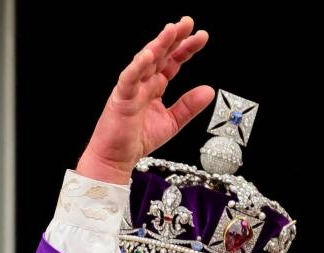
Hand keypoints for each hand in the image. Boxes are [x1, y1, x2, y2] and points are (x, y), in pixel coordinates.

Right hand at [75, 16, 214, 184]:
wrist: (115, 159)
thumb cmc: (136, 141)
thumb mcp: (171, 123)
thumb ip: (188, 106)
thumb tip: (208, 90)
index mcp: (154, 87)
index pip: (172, 62)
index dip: (186, 48)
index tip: (201, 36)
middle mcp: (142, 84)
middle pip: (159, 56)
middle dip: (173, 38)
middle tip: (187, 22)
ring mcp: (130, 90)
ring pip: (144, 62)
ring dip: (157, 45)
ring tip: (170, 31)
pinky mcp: (120, 100)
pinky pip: (128, 80)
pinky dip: (137, 68)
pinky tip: (148, 56)